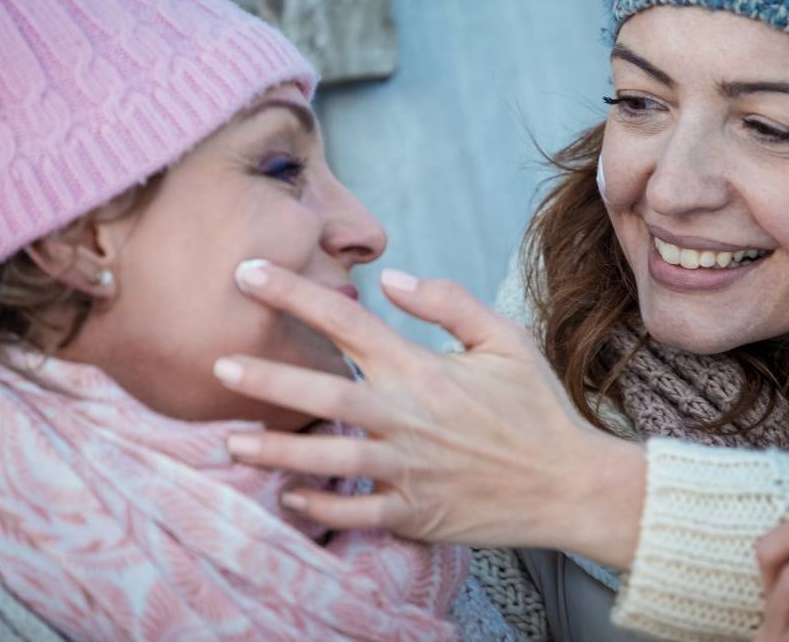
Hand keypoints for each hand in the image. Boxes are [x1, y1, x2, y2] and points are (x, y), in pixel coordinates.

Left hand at [215, 260, 647, 567]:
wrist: (570, 484)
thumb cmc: (537, 408)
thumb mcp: (505, 339)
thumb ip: (447, 302)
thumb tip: (391, 277)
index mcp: (423, 369)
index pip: (345, 322)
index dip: (293, 293)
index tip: (249, 274)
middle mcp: (406, 418)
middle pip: (321, 392)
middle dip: (265, 376)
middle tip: (218, 364)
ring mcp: (407, 470)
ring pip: (326, 459)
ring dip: (275, 448)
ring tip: (230, 440)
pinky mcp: (414, 513)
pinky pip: (354, 511)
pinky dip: (317, 506)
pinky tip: (286, 495)